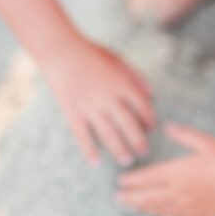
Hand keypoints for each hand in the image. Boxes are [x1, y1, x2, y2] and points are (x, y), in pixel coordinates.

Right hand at [41, 40, 154, 166]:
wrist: (62, 53)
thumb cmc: (92, 54)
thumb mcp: (119, 60)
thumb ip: (136, 77)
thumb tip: (152, 93)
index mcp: (122, 84)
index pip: (142, 106)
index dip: (148, 119)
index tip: (150, 128)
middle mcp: (108, 97)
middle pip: (128, 124)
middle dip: (138, 140)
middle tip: (144, 152)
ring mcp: (90, 107)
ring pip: (108, 133)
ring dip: (119, 149)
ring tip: (127, 160)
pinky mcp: (72, 113)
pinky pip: (82, 136)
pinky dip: (89, 150)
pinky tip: (96, 162)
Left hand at [116, 122, 214, 215]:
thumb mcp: (206, 142)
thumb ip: (185, 135)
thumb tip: (168, 126)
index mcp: (178, 171)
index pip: (148, 177)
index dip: (132, 179)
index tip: (120, 181)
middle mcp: (177, 191)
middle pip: (147, 196)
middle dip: (130, 197)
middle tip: (117, 197)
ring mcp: (186, 205)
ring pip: (157, 208)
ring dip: (142, 207)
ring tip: (132, 206)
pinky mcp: (197, 214)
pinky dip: (161, 214)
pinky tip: (159, 213)